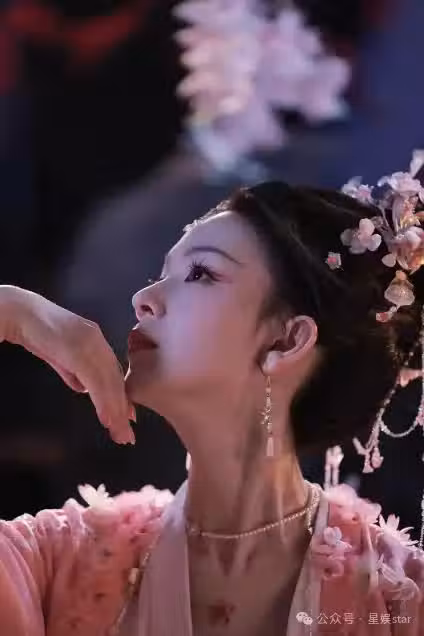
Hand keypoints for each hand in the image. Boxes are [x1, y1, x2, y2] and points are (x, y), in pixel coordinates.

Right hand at [0, 286, 134, 443]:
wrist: (20, 314)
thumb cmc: (37, 333)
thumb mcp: (60, 355)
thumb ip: (74, 372)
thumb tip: (85, 389)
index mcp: (96, 341)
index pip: (113, 373)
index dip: (121, 396)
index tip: (127, 416)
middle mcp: (98, 340)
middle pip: (116, 380)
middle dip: (122, 409)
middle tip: (127, 434)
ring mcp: (90, 344)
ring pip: (109, 383)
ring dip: (115, 410)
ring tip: (119, 432)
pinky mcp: (78, 350)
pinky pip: (95, 381)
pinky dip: (103, 401)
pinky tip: (107, 418)